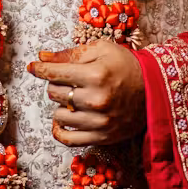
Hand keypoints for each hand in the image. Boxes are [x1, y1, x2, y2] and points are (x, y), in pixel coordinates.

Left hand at [26, 41, 144, 147]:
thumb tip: (42, 58)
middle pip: (54, 93)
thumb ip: (70, 53)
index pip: (54, 73)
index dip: (40, 69)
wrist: (154, 89)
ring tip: (74, 97)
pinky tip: (62, 120)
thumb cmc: (126, 65)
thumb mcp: (101, 49)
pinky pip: (69, 139)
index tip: (33, 67)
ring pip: (59, 114)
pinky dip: (60, 130)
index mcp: (96, 75)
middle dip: (56, 84)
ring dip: (61, 105)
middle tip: (69, 80)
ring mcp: (99, 121)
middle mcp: (97, 100)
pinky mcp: (102, 137)